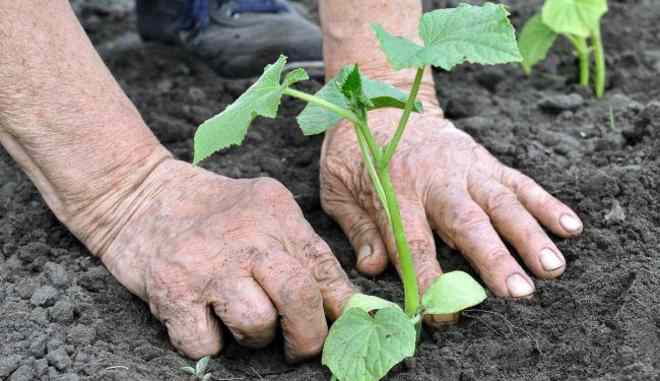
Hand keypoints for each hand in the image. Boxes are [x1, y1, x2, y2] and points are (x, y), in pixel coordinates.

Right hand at [93, 159, 353, 360]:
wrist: (138, 195)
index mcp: (277, 215)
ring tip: (239, 318)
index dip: (340, 307)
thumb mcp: (263, 210)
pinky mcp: (173, 292)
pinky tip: (203, 319)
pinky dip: (209, 343)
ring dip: (254, 337)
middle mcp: (247, 238)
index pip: (324, 269)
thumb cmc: (210, 211)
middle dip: (308, 336)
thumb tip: (340, 304)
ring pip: (257, 326)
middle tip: (300, 346)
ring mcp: (209, 266)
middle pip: (298, 298)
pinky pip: (207, 344)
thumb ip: (299, 248)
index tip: (339, 327)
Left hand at [320, 107, 581, 308]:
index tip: (441, 315)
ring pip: (501, 203)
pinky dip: (546, 203)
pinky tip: (570, 227)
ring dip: (529, 236)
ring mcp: (465, 167)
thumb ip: (358, 228)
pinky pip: (519, 182)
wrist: (379, 101)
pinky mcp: (485, 160)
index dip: (428, 280)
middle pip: (467, 223)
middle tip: (518, 292)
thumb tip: (373, 268)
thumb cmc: (355, 153)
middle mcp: (435, 179)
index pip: (413, 243)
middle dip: (494, 259)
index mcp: (394, 190)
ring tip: (552, 268)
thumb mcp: (338, 190)